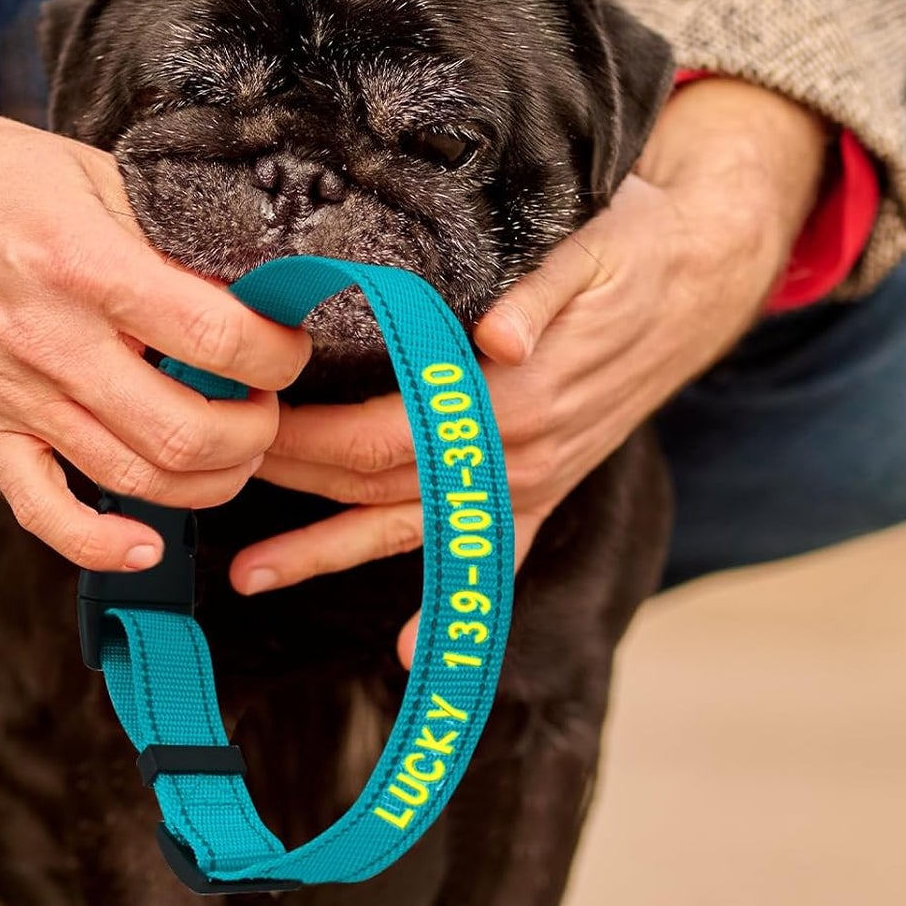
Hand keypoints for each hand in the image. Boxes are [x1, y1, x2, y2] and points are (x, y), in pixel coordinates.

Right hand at [0, 42, 311, 567]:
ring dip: (207, 481)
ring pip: (134, 481)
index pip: (219, 340)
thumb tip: (247, 280)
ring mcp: (16, 397)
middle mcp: (52, 344)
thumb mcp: (86, 169)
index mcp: (85, 267)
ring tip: (233, 448)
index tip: (287, 344)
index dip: (278, 353)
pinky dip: (100, 545)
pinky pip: (43, 512)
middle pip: (186, 433)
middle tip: (268, 402)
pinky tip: (147, 543)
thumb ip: (163, 230)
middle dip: (256, 431)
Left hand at [230, 78, 828, 663]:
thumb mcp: (591, 252)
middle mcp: (514, 455)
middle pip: (376, 485)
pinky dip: (454, 606)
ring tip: (250, 577)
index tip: (239, 430)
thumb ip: (542, 296)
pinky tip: (413, 653)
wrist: (703, 273)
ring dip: (330, 554)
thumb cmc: (633, 252)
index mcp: (509, 399)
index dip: (306, 439)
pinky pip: (495, 559)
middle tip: (202, 486)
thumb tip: (500, 339)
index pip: (381, 433)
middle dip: (288, 489)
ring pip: (412, 530)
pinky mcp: (547, 486)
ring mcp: (531, 480)